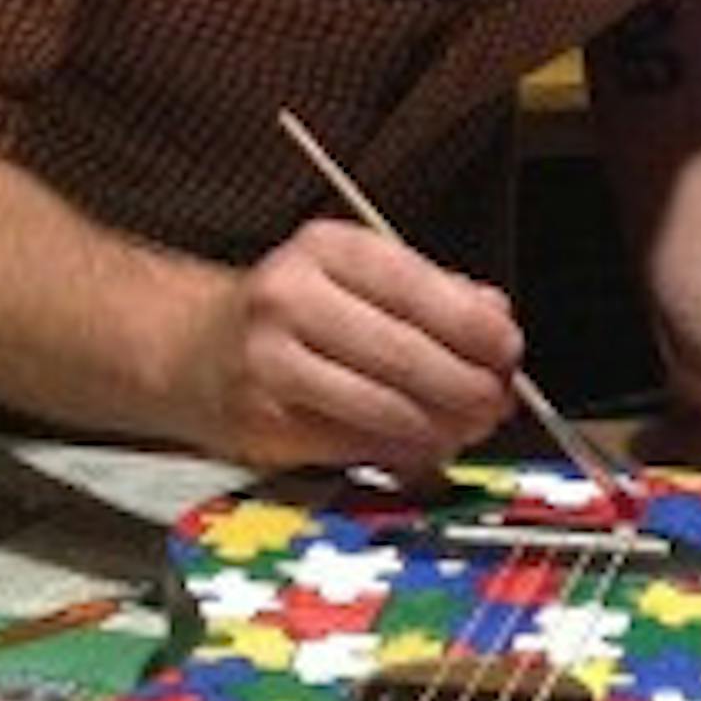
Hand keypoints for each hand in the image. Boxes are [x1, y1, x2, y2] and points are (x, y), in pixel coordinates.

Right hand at [186, 220, 523, 477]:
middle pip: (403, 351)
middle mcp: (291, 298)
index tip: (509, 352)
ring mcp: (270, 362)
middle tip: (496, 403)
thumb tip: (497, 319)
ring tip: (467, 430)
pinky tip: (423, 449)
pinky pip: (352, 444)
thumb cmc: (293, 312)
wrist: (191, 348)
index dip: (472, 326)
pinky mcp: (262, 422)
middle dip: (465, 385)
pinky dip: (399, 452)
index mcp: (327, 249)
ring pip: (381, 406)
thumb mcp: (357, 277)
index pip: (414, 286)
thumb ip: (432, 292)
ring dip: (439, 427)